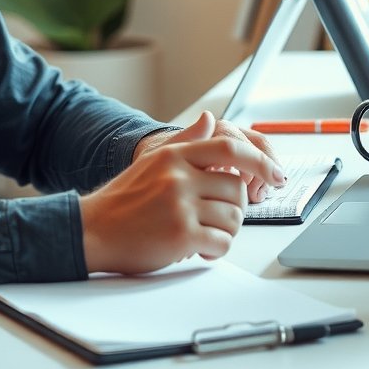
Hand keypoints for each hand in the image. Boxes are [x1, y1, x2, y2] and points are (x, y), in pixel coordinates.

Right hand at [79, 112, 284, 274]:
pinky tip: (200, 247)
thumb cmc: (122, 200)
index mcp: (175, 155)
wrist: (91, 230)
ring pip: (234, 217)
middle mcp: (179, 176)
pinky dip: (217, 249)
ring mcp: (180, 205)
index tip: (277, 175)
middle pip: (237, 189)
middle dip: (235, 207)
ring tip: (205, 233)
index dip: (261, 161)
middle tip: (218, 218)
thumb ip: (184, 140)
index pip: (230, 149)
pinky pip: (222, 241)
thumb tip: (209, 119)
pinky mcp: (182, 234)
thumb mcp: (152, 161)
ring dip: (226, 230)